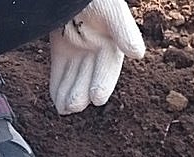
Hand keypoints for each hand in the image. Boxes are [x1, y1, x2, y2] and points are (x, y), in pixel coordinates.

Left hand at [49, 0, 144, 114]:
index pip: (109, 64)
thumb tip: (138, 54)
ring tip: (63, 109)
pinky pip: (60, 69)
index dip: (104, 81)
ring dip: (69, 92)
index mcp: (113, 35)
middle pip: (90, 73)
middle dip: (82, 91)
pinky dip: (58, 85)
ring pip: (74, 75)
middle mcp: (98, 44)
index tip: (98, 98)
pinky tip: (56, 101)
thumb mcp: (109, 8)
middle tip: (75, 107)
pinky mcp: (62, 46)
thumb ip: (123, 29)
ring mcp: (79, 46)